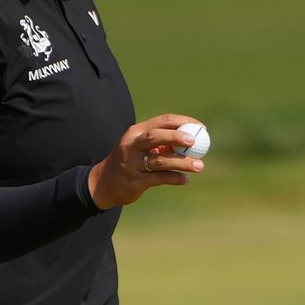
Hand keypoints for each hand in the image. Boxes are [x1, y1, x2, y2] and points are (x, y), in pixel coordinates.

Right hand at [87, 113, 204, 209]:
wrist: (104, 183)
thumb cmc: (130, 161)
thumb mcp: (140, 147)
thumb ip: (162, 142)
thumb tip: (192, 140)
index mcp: (135, 132)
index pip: (162, 121)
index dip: (183, 122)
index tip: (201, 128)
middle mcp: (131, 145)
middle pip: (155, 136)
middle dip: (176, 137)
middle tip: (196, 141)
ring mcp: (132, 163)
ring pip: (160, 160)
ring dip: (182, 163)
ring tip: (199, 166)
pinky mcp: (135, 181)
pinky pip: (159, 178)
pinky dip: (174, 178)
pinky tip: (185, 179)